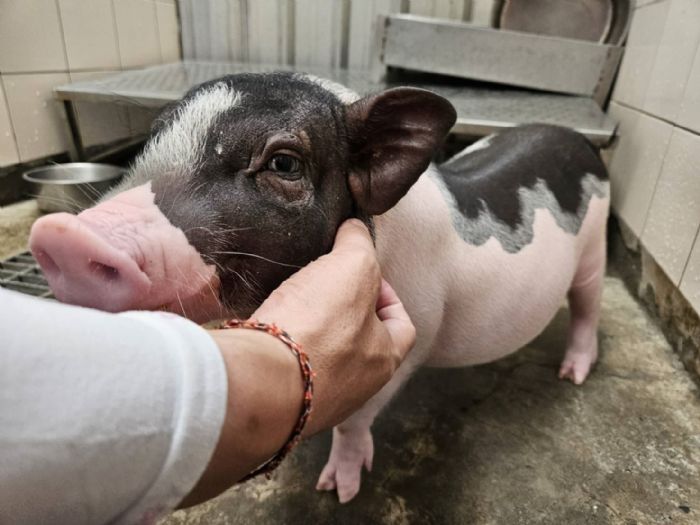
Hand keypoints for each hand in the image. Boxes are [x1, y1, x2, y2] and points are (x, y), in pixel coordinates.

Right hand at [183, 219, 413, 506]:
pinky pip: (286, 370)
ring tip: (290, 302)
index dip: (386, 293)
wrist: (259, 381)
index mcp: (384, 361)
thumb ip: (359, 244)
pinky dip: (280, 349)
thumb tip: (355, 229)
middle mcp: (356, 389)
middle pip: (359, 341)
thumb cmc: (318, 326)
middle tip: (321, 286)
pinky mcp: (279, 404)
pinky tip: (266, 328)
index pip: (402, 324)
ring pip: (321, 358)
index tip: (361, 274)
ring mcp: (316, 402)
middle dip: (342, 312)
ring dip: (309, 332)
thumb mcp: (352, 267)